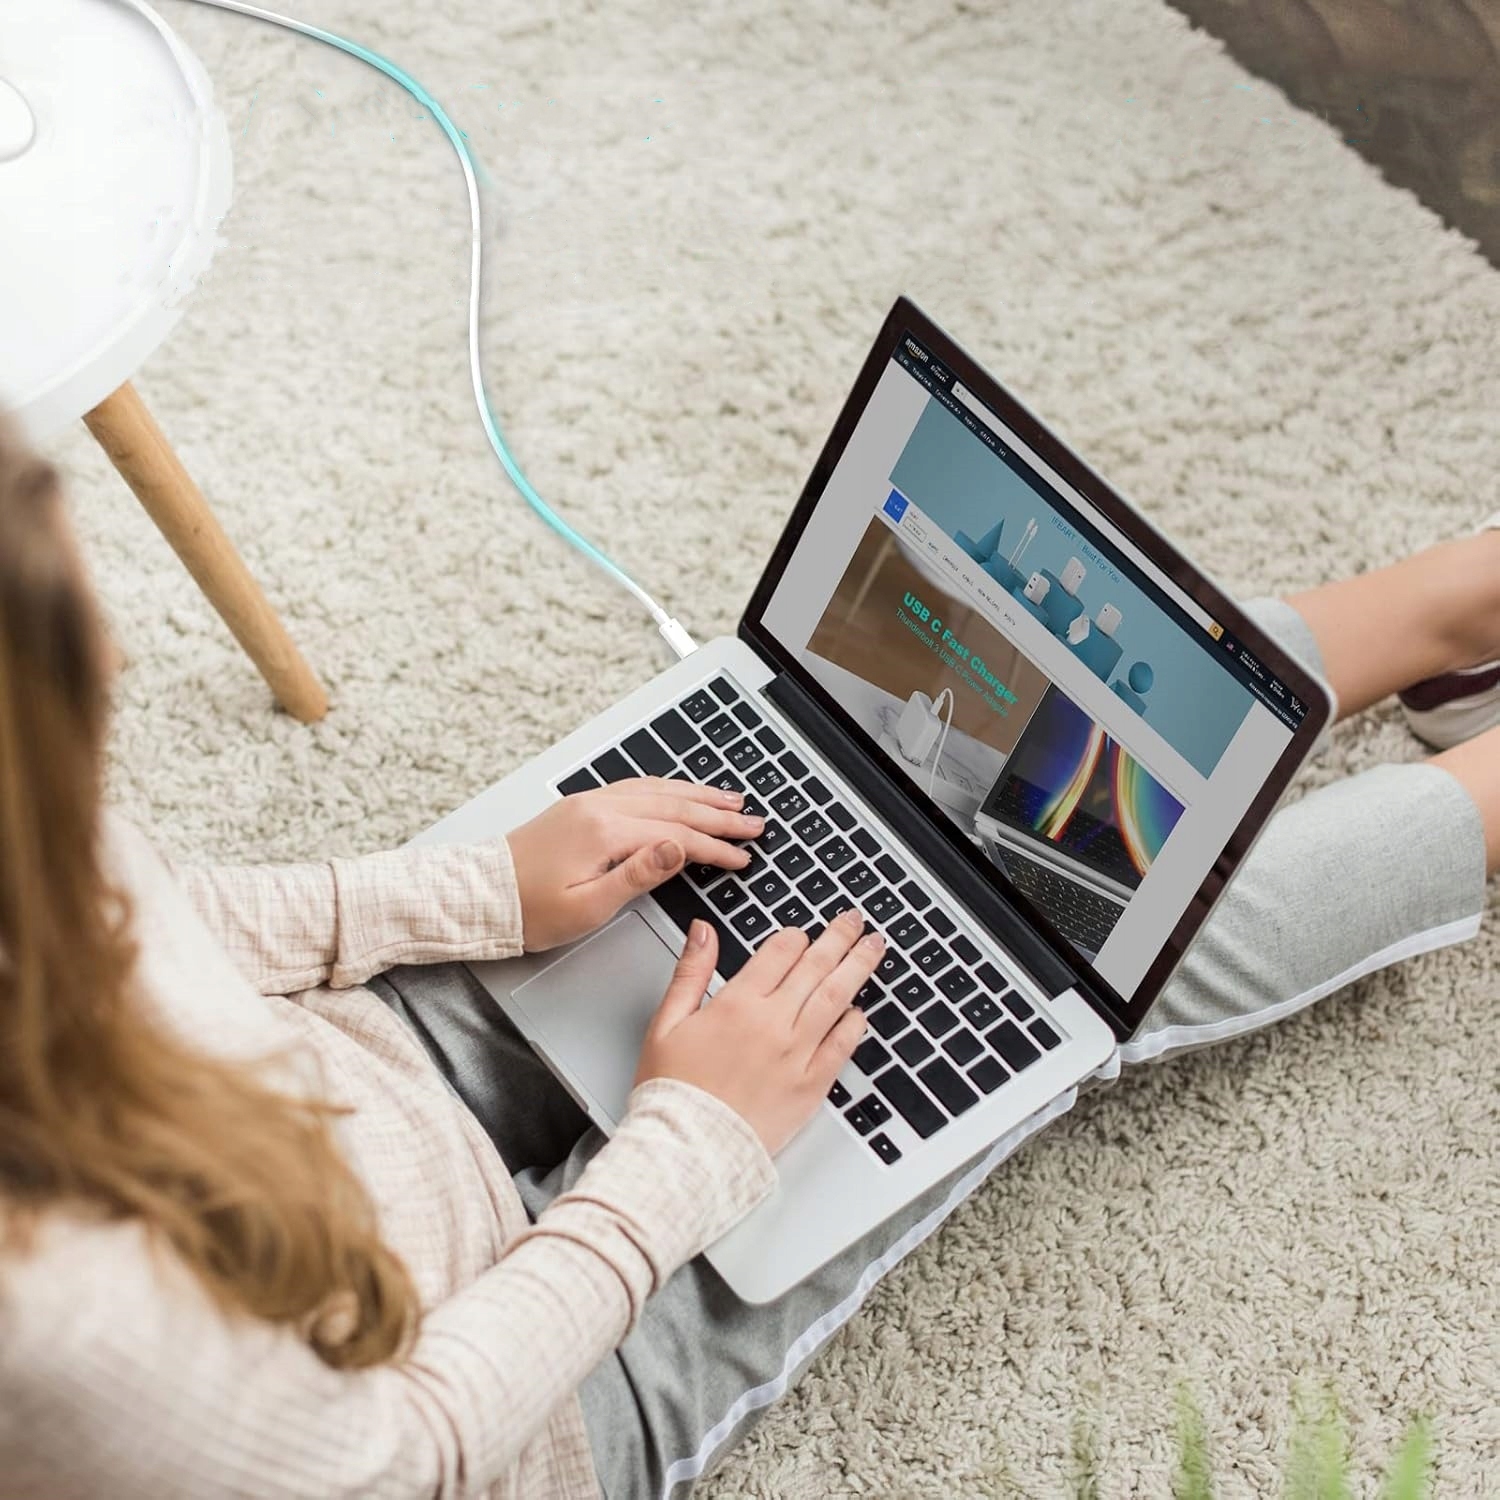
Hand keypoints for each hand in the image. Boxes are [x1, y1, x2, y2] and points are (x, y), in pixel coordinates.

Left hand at [508, 778, 763, 950]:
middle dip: (719, 814)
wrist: (480, 895)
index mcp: (605, 832)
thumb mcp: (588, 907)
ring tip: (730, 800)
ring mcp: (590, 802)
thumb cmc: (528, 910)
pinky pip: (636, 787)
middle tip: (753, 822)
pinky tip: (680, 792)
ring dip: (698, 794)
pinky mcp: (581, 806)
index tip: (743, 857)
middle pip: (674, 805)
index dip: (715, 847)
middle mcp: (600, 808)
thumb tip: (678, 849)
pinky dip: (668, 789)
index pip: (677, 836)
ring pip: (657, 790)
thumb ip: (638, 875)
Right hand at [633, 908, 882, 1154]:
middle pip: (816, 967)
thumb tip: (703, 931)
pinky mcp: (811, 1086)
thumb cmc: (674, 1092)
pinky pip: (842, 1046)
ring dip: (858, 966)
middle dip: (839, 937)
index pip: (780, 952)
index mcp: (737, 1004)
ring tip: (874, 946)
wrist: (688, 1150)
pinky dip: (855, 1023)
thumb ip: (690, 971)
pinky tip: (861, 1009)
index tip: (802, 932)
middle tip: (855, 920)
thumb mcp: (667, 1023)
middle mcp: (773, 1023)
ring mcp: (797, 1054)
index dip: (795, 936)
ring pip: (836, 998)